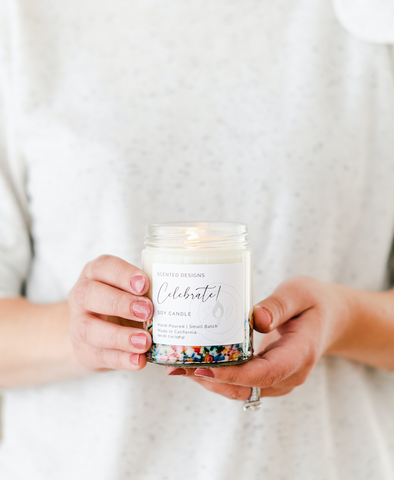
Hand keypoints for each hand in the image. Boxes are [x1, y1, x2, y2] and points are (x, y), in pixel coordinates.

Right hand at [68, 255, 152, 371]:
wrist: (96, 335)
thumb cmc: (121, 304)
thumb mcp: (130, 291)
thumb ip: (146, 292)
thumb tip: (178, 299)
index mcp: (95, 274)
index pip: (103, 267)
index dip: (123, 274)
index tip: (144, 284)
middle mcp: (81, 296)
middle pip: (90, 295)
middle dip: (120, 303)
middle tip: (147, 311)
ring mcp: (77, 325)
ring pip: (90, 329)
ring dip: (120, 336)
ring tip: (144, 342)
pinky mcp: (84, 351)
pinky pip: (100, 356)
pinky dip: (121, 359)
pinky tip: (139, 360)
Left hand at [166, 276, 352, 399]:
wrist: (331, 318)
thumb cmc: (315, 303)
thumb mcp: (300, 293)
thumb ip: (279, 305)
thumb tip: (255, 319)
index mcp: (300, 354)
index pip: (265, 373)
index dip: (233, 375)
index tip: (204, 367)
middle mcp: (290, 374)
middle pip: (248, 387)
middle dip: (212, 380)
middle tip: (179, 366)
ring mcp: (280, 380)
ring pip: (242, 390)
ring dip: (211, 382)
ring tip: (179, 367)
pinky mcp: (269, 376)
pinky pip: (243, 383)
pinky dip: (219, 377)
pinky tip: (195, 365)